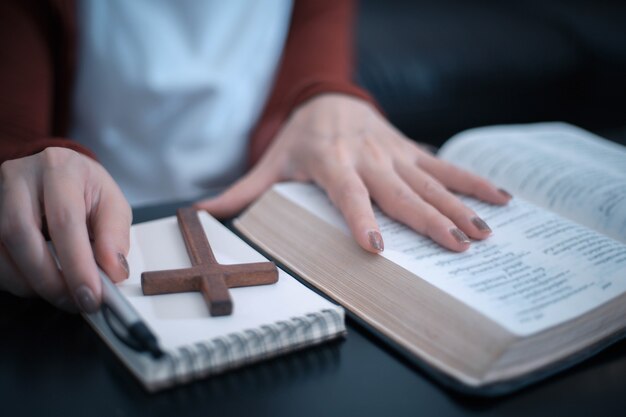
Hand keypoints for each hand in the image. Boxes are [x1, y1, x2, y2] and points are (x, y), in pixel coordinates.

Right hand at [0, 148, 131, 311]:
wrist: (57, 173)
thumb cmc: (85, 190)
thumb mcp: (112, 205)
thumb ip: (115, 237)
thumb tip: (113, 272)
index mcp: (60, 168)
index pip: (64, 220)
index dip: (77, 264)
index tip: (92, 295)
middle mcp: (19, 176)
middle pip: (21, 234)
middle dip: (50, 279)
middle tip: (76, 302)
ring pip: (1, 248)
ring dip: (31, 283)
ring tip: (62, 295)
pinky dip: (15, 279)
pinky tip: (38, 284)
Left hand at [195, 94, 510, 252]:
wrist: (328, 99)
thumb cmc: (299, 138)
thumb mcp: (271, 161)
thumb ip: (242, 191)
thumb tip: (203, 215)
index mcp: (332, 163)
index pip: (348, 194)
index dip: (361, 219)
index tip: (376, 247)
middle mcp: (368, 158)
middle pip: (400, 192)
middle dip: (429, 220)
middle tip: (456, 246)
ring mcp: (394, 153)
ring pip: (429, 181)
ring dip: (458, 206)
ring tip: (483, 232)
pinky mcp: (410, 149)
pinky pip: (445, 165)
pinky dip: (474, 180)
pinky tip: (502, 198)